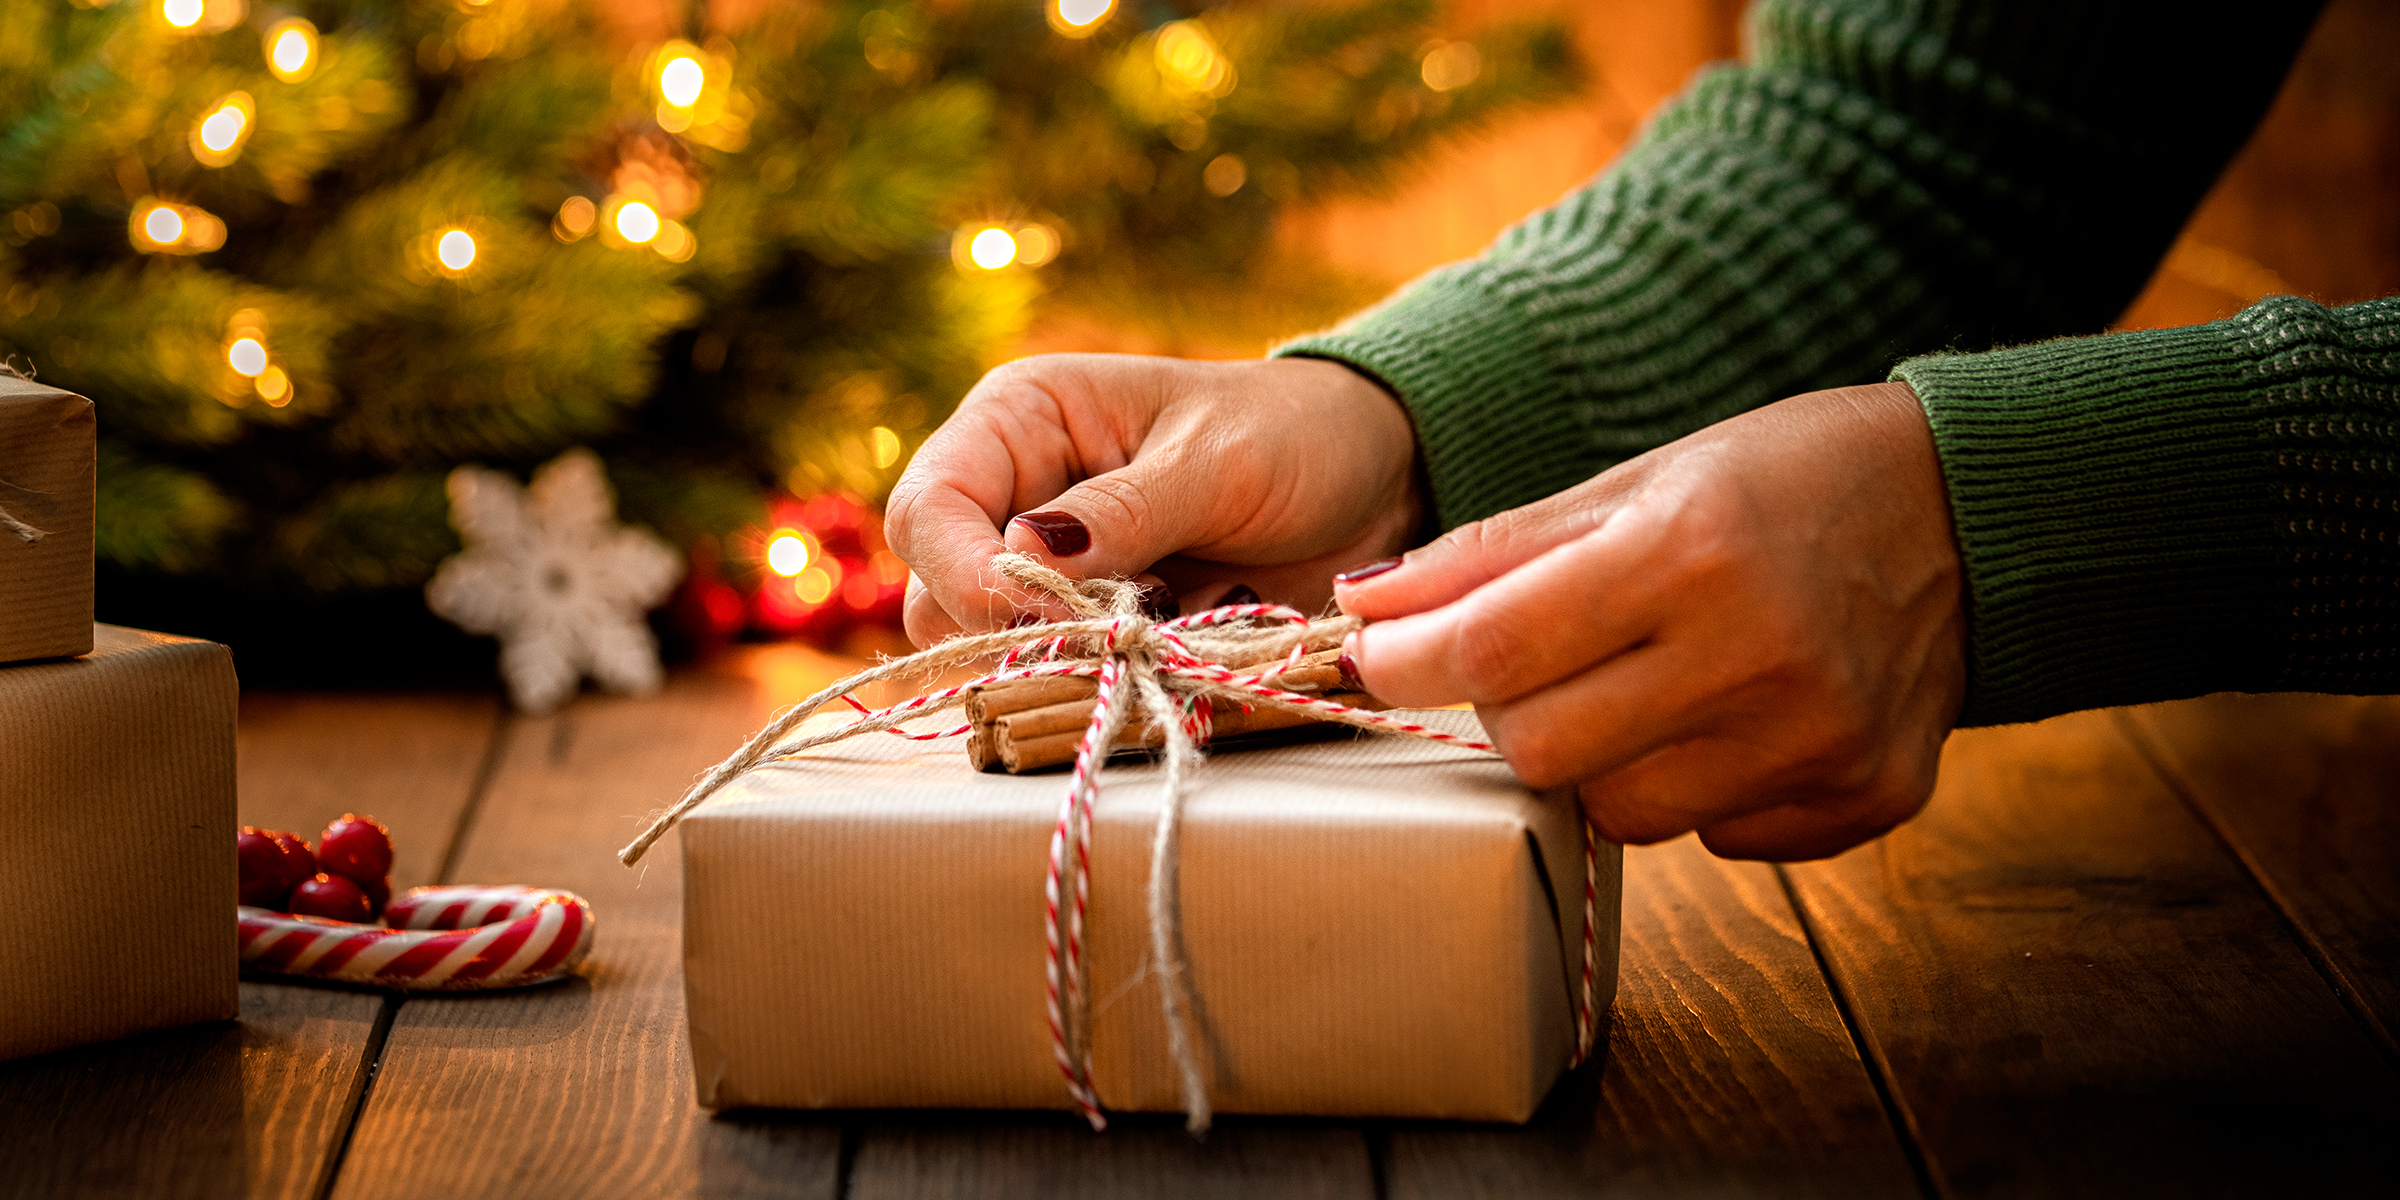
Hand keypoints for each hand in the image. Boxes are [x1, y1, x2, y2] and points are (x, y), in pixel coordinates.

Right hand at [887, 354, 1422, 642]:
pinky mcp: (1100, 628)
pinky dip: (1105, 687)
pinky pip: (1062, 679)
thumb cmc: (1295, 434)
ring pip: (991, 650)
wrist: (1377, 478)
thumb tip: (1020, 559)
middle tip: (1112, 633)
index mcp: (1022, 421)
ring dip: (1061, 665)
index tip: (1031, 615)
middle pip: (937, 593)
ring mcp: (1055, 572)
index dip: (960, 571)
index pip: (928, 508)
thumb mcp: (1214, 460)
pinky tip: (1170, 660)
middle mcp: (1017, 496)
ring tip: (1156, 637)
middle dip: (1008, 629)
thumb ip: (1121, 512)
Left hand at [1336, 382, 1967, 860]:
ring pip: (1623, 813)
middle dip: (1510, 712)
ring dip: (1603, 759)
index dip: (1410, 661)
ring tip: (1650, 687)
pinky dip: (1699, 788)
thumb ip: (1497, 552)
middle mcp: (1759, 654)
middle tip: (1535, 667)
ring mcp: (1819, 739)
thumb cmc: (1781, 481)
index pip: (1497, 646)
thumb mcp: (1638, 483)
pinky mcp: (1865, 796)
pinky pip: (1719, 838)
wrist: (1969, 510)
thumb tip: (1365, 608)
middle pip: (1544, 752)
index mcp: (1692, 551)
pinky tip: (1736, 718)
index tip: (1375, 657)